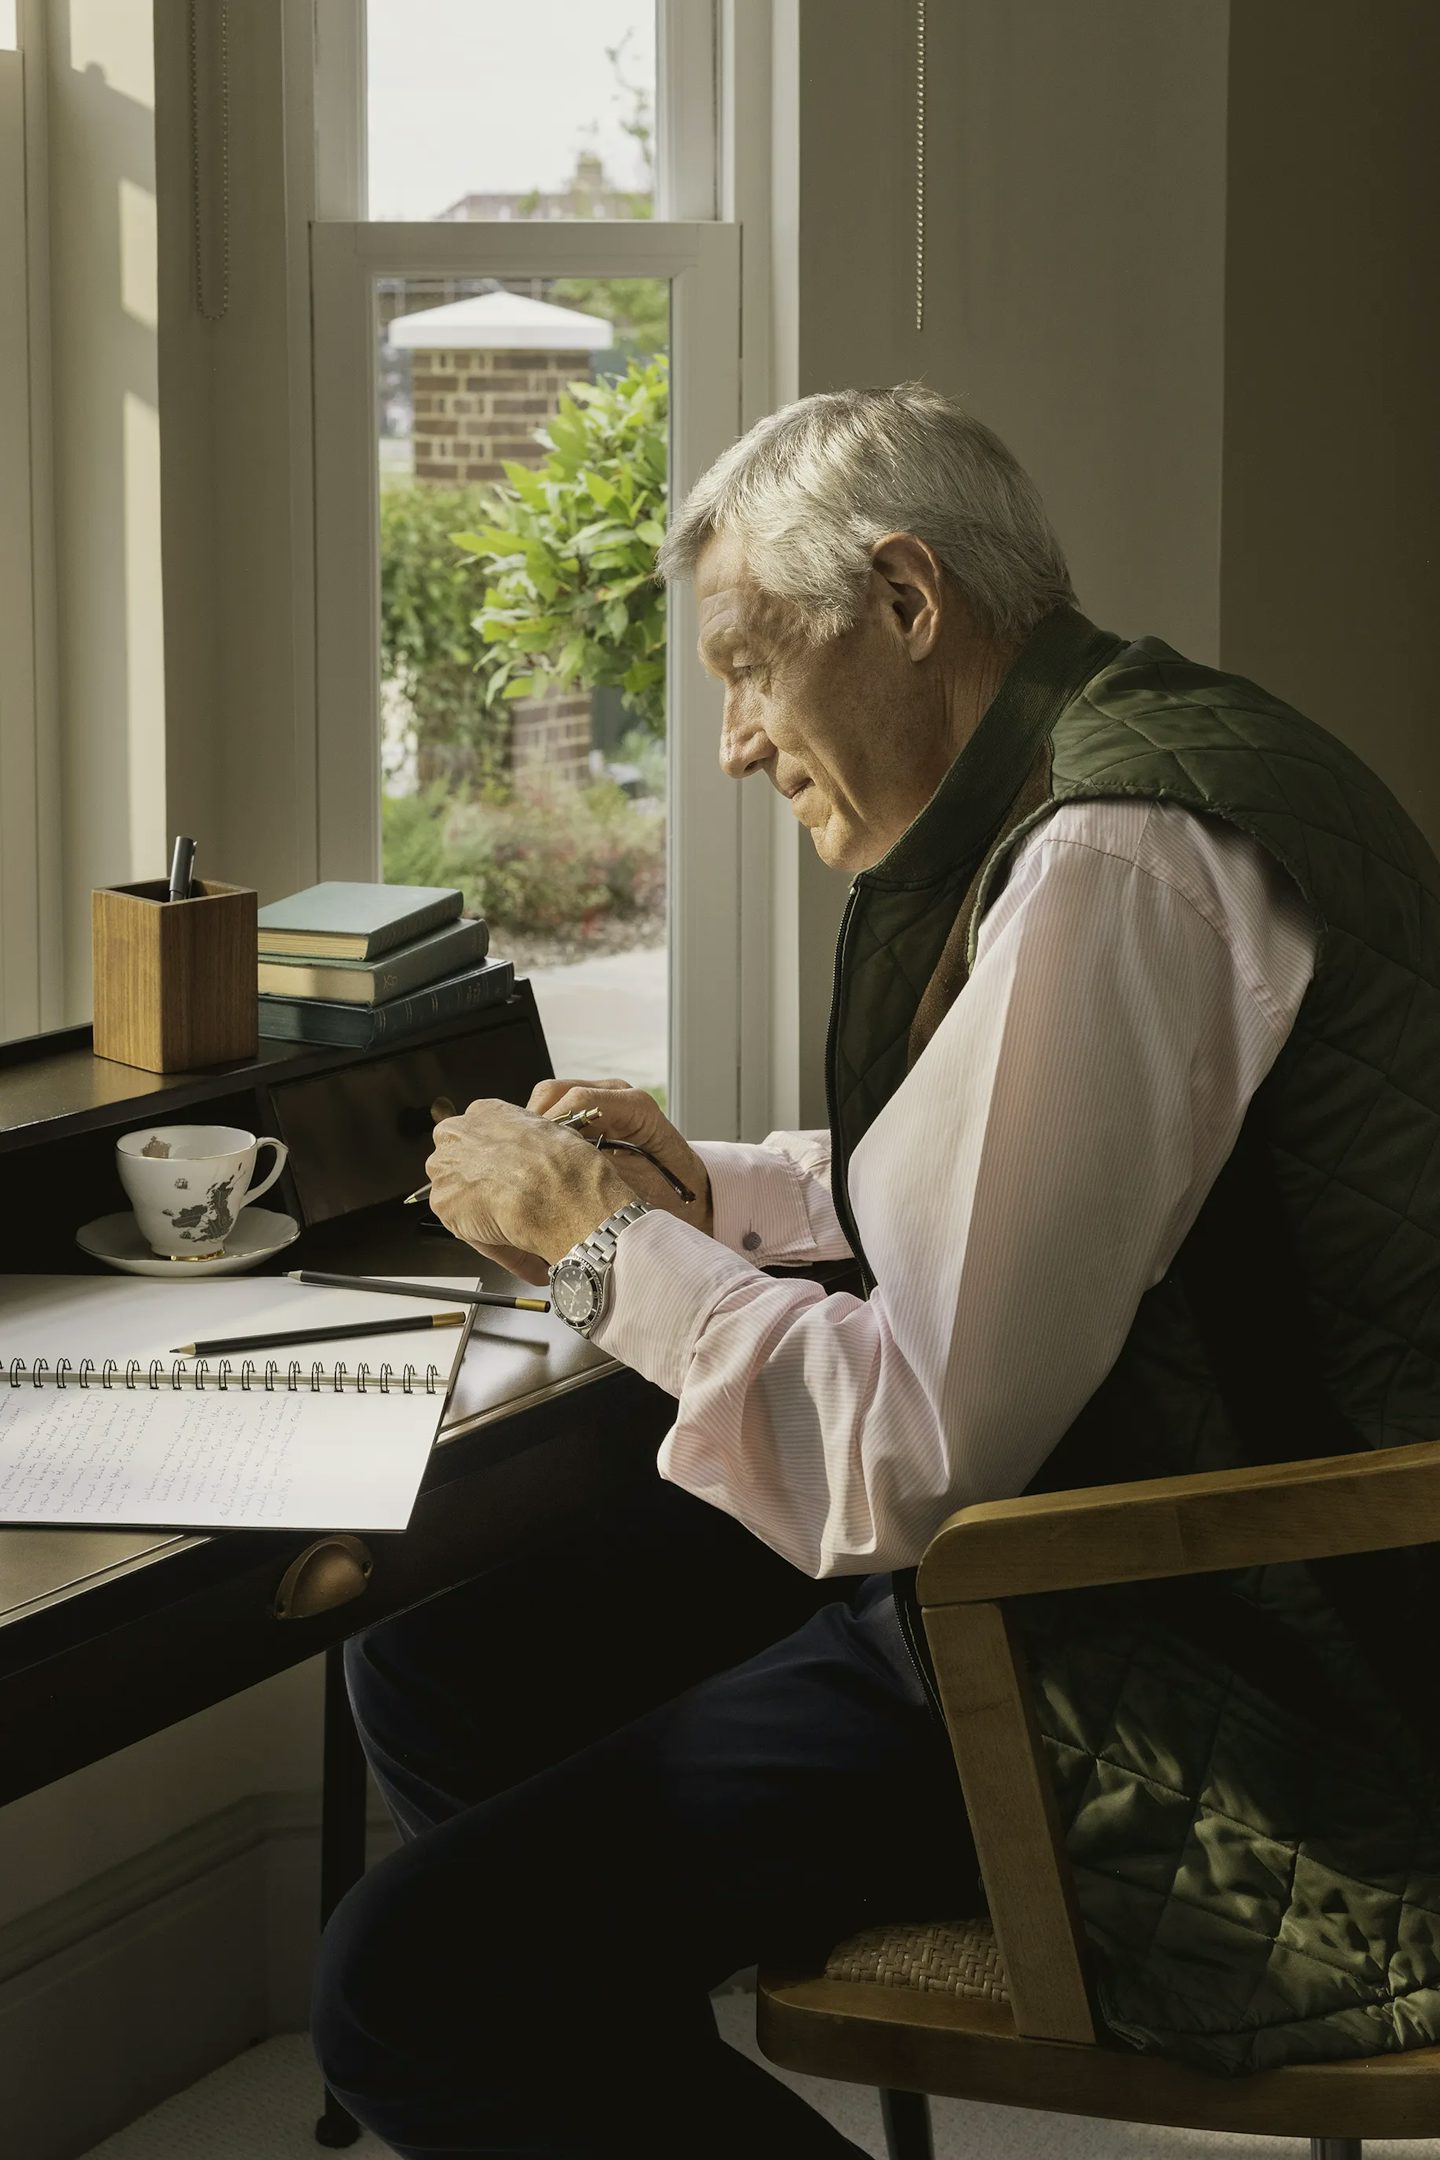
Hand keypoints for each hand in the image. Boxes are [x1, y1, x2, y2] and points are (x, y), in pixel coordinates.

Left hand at [425, 1098, 635, 1286]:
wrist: (552, 1190)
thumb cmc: (562, 1161)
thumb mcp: (552, 1133)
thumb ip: (528, 1140)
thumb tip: (535, 1157)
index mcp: (484, 1111)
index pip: (475, 1134)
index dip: (490, 1156)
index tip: (505, 1172)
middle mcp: (455, 1133)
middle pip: (453, 1158)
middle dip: (471, 1178)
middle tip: (502, 1198)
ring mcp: (443, 1167)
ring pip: (453, 1191)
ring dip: (472, 1206)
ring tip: (506, 1219)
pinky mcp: (441, 1201)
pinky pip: (458, 1223)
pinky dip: (479, 1233)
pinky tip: (504, 1232)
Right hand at [527, 1077, 713, 1237]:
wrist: (689, 1195)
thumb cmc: (670, 1196)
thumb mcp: (634, 1188)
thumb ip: (596, 1173)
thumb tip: (554, 1173)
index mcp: (635, 1108)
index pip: (579, 1100)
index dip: (550, 1125)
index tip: (531, 1156)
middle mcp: (617, 1094)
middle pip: (556, 1092)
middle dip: (532, 1125)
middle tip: (519, 1160)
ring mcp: (603, 1098)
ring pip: (550, 1098)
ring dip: (533, 1128)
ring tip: (526, 1162)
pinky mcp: (591, 1111)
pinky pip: (556, 1111)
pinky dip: (541, 1132)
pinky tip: (537, 1158)